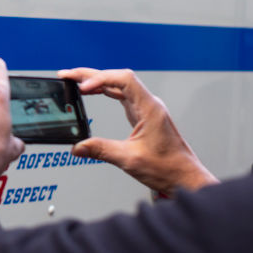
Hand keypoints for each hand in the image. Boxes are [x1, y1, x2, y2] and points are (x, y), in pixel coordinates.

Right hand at [57, 68, 218, 193]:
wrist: (185, 177)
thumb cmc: (167, 168)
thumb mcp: (129, 160)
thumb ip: (101, 150)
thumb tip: (78, 146)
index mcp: (150, 108)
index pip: (124, 80)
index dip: (101, 79)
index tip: (82, 88)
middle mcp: (149, 104)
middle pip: (118, 78)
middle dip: (91, 75)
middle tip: (68, 75)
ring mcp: (146, 109)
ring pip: (118, 85)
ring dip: (96, 81)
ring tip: (74, 82)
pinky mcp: (143, 116)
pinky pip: (121, 96)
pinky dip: (104, 91)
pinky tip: (91, 93)